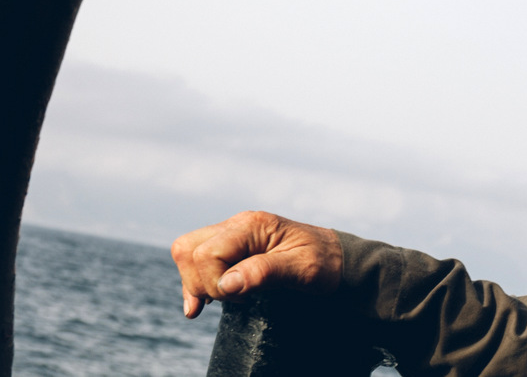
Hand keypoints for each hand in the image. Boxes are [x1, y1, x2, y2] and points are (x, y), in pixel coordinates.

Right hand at [169, 210, 342, 317]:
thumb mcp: (302, 269)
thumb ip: (263, 273)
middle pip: (188, 248)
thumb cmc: (325, 262)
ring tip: (221, 300)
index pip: (207, 253)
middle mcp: (238, 225)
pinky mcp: (233, 247)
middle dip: (200, 281)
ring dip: (196, 281)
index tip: (241, 298)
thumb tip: (226, 284)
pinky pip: (199, 259)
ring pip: (188, 251)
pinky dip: (197, 281)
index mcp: (253, 225)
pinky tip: (206, 302)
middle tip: (230, 299)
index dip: (215, 282)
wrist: (338, 258)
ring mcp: (233, 235)